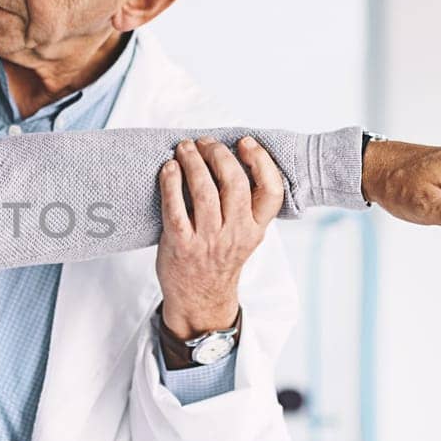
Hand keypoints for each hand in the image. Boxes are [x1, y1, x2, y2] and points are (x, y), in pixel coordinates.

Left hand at [157, 137, 284, 338]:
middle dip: (218, 155)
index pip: (272, 191)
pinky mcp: (181, 243)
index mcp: (255, 229)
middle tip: (205, 143)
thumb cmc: (218, 259)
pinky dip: (171, 182)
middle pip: (235, 184)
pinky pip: (175, 206)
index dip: (261, 162)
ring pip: (204, 191)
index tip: (246, 142)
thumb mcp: (244, 237)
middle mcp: (235, 234)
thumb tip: (229, 158)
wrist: (199, 298)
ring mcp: (208, 240)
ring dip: (193, 162)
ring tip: (185, 149)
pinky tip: (169, 168)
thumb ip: (244, 207)